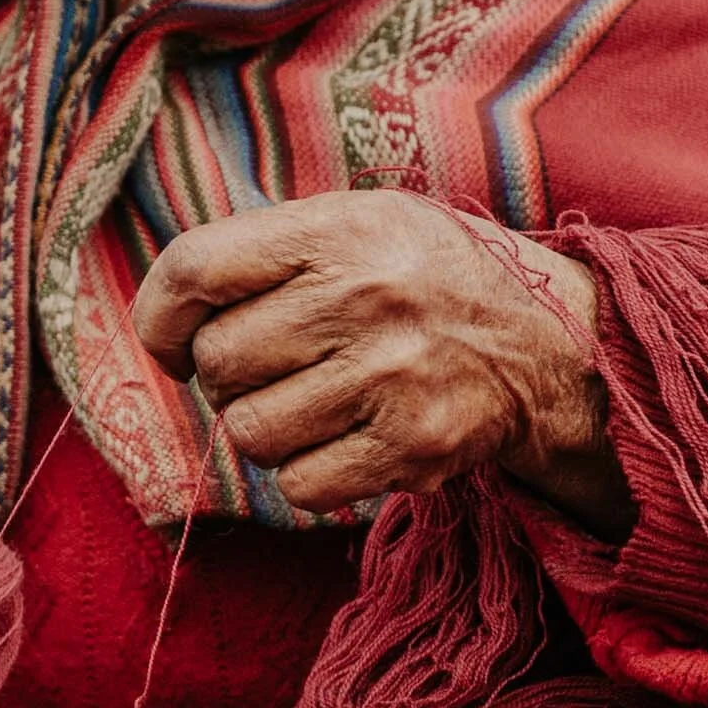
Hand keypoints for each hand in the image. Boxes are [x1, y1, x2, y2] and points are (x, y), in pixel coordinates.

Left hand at [131, 191, 632, 537]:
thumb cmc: (423, 279)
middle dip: (229, 377)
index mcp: (337, 230)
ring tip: (310, 404)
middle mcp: (363, 297)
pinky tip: (341, 441)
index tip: (171, 339)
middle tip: (274, 370)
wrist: (547, 341)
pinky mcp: (412, 446)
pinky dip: (305, 474)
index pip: (196, 267)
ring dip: (265, 429)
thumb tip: (169, 309)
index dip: (160, 314)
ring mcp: (389, 375)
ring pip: (250, 431)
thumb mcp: (356, 223)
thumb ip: (266, 251)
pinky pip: (299, 483)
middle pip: (219, 360)